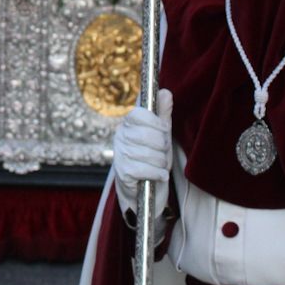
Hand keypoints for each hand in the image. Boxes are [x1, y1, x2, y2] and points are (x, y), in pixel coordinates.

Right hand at [112, 89, 172, 217]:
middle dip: (163, 146)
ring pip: (150, 153)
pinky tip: (158, 176)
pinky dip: (157, 174)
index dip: (155, 122)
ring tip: (159, 166)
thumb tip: (165, 92)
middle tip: (162, 153)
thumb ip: (163, 114)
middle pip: (148, 134)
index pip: (137, 113)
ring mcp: (119, 155)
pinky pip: (145, 169)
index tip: (164, 130)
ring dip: (161, 163)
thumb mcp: (161, 135)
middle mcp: (120, 137)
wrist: (144, 192)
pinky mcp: (122, 172)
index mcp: (128, 124)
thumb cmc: (152, 159)